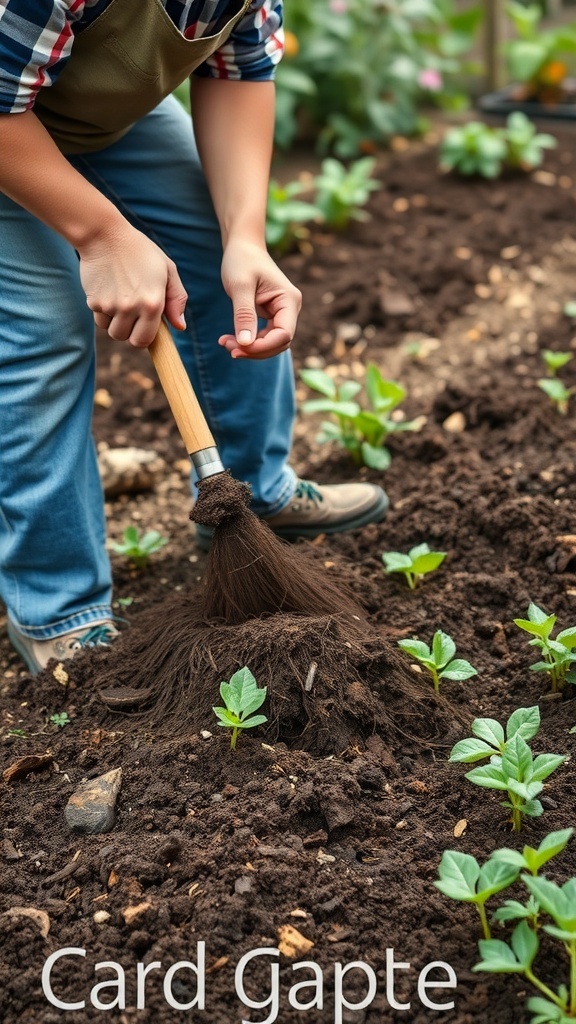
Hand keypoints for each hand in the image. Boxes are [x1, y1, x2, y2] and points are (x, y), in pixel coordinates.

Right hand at [78, 220, 187, 346]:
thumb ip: (177, 299)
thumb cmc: (141, 251)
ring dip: (116, 323)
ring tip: (120, 301)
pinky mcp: (93, 302)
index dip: (145, 337)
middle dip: (130, 332)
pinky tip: (109, 292)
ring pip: (112, 331)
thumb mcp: (167, 269)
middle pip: (127, 339)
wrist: (104, 235)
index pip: (145, 340)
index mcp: (153, 303)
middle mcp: (131, 307)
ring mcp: (111, 306)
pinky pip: (99, 319)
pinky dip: (103, 312)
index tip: (144, 328)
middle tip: (132, 314)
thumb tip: (180, 327)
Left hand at [219, 240, 301, 359]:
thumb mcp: (240, 286)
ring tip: (225, 343)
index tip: (238, 348)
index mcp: (289, 300)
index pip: (283, 335)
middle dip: (254, 350)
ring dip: (250, 348)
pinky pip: (263, 337)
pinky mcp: (271, 316)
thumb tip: (245, 344)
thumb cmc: (242, 260)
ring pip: (271, 343)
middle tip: (228, 347)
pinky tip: (230, 339)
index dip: (262, 347)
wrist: (243, 247)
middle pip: (278, 343)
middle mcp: (290, 308)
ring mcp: (282, 313)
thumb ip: (244, 315)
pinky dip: (248, 342)